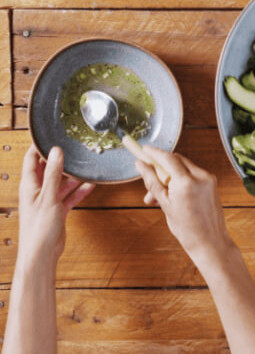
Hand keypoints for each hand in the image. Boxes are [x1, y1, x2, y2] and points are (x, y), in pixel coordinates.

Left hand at [18, 146, 94, 264]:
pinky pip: (69, 196)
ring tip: (86, 167)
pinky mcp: (57, 210)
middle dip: (61, 160)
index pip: (32, 159)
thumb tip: (56, 151)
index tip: (51, 135)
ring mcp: (48, 200)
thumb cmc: (39, 227)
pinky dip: (79, 191)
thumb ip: (53, 173)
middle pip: (48, 169)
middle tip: (74, 149)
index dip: (39, 147)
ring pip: (61, 183)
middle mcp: (37, 191)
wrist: (41, 253)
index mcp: (29, 185)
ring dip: (73, 176)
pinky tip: (90, 185)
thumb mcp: (48, 196)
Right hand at [135, 147, 231, 263]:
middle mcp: (200, 176)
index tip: (143, 150)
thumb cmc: (187, 228)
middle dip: (161, 167)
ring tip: (159, 197)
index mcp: (186, 182)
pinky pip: (193, 174)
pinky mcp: (213, 183)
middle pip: (176, 160)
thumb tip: (140, 164)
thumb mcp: (164, 204)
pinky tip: (174, 196)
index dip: (154, 153)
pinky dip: (182, 180)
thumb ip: (152, 181)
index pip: (167, 158)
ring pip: (184, 167)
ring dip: (170, 176)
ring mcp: (209, 179)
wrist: (210, 242)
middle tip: (149, 181)